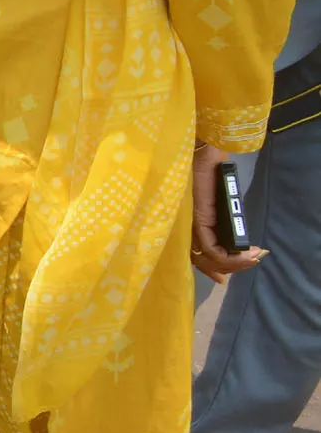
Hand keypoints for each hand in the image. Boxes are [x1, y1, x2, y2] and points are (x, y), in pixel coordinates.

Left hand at [190, 142, 266, 281]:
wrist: (202, 153)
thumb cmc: (202, 171)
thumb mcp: (210, 199)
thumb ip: (213, 217)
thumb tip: (231, 236)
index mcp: (181, 223)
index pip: (191, 254)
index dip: (207, 268)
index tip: (222, 278)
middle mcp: (181, 227)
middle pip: (200, 260)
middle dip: (225, 268)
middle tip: (245, 266)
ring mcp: (189, 225)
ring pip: (208, 258)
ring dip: (234, 263)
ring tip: (252, 258)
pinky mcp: (198, 220)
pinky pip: (212, 249)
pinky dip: (230, 257)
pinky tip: (247, 254)